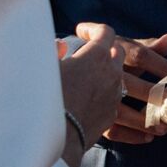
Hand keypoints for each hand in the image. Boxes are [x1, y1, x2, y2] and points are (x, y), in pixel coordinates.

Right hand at [57, 22, 123, 150]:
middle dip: (108, 50)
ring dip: (113, 77)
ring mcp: (115, 95)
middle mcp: (111, 72)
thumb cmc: (46, 97)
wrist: (55, 136)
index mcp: (95, 55)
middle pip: (118, 53)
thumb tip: (61, 46)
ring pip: (121, 79)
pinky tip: (104, 104)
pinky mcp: (112, 115)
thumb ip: (56, 53)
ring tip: (103, 81)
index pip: (105, 33)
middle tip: (96, 54)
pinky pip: (118, 104)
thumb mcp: (47, 68)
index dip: (94, 30)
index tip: (83, 31)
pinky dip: (111, 101)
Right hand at [101, 30, 166, 144]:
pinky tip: (147, 137)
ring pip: (124, 112)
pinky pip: (113, 130)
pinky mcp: (93, 116)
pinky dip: (130, 136)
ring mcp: (99, 96)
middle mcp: (105, 73)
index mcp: (113, 51)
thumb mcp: (122, 46)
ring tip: (164, 128)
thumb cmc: (101, 56)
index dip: (164, 66)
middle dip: (157, 96)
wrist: (65, 73)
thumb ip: (146, 46)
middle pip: (136, 86)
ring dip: (145, 121)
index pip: (142, 55)